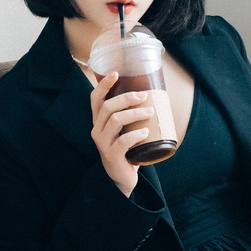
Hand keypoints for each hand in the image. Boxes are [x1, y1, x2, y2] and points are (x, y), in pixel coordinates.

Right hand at [89, 70, 153, 195]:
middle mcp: (97, 130)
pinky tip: (146, 132)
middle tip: (144, 96)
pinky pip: (123, 141)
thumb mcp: (126, 130)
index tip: (116, 73)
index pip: (95, 99)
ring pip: (115, 120)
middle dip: (127, 98)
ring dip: (135, 114)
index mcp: (99, 121)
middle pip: (108, 107)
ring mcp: (102, 143)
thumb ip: (131, 115)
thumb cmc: (127, 149)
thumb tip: (154, 95)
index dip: (103, 85)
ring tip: (150, 112)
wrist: (122, 177)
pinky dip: (136, 135)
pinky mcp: (112, 156)